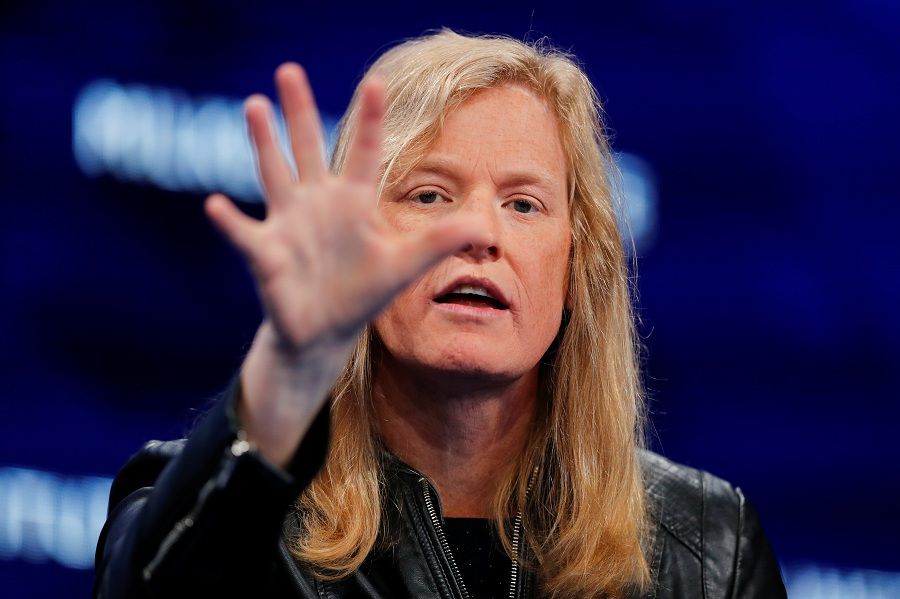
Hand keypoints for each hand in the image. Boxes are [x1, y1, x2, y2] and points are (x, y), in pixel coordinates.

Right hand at [205, 63, 476, 354]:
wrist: (324, 330)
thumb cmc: (362, 293)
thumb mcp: (403, 266)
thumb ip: (438, 243)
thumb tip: (482, 227)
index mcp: (353, 203)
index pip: (364, 153)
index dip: (370, 120)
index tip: (376, 82)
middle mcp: (318, 203)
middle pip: (307, 148)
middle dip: (299, 111)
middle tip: (289, 69)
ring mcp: (289, 224)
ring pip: (274, 174)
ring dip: (264, 142)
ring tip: (255, 105)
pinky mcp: (266, 252)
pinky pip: (245, 234)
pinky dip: (230, 222)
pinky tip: (215, 205)